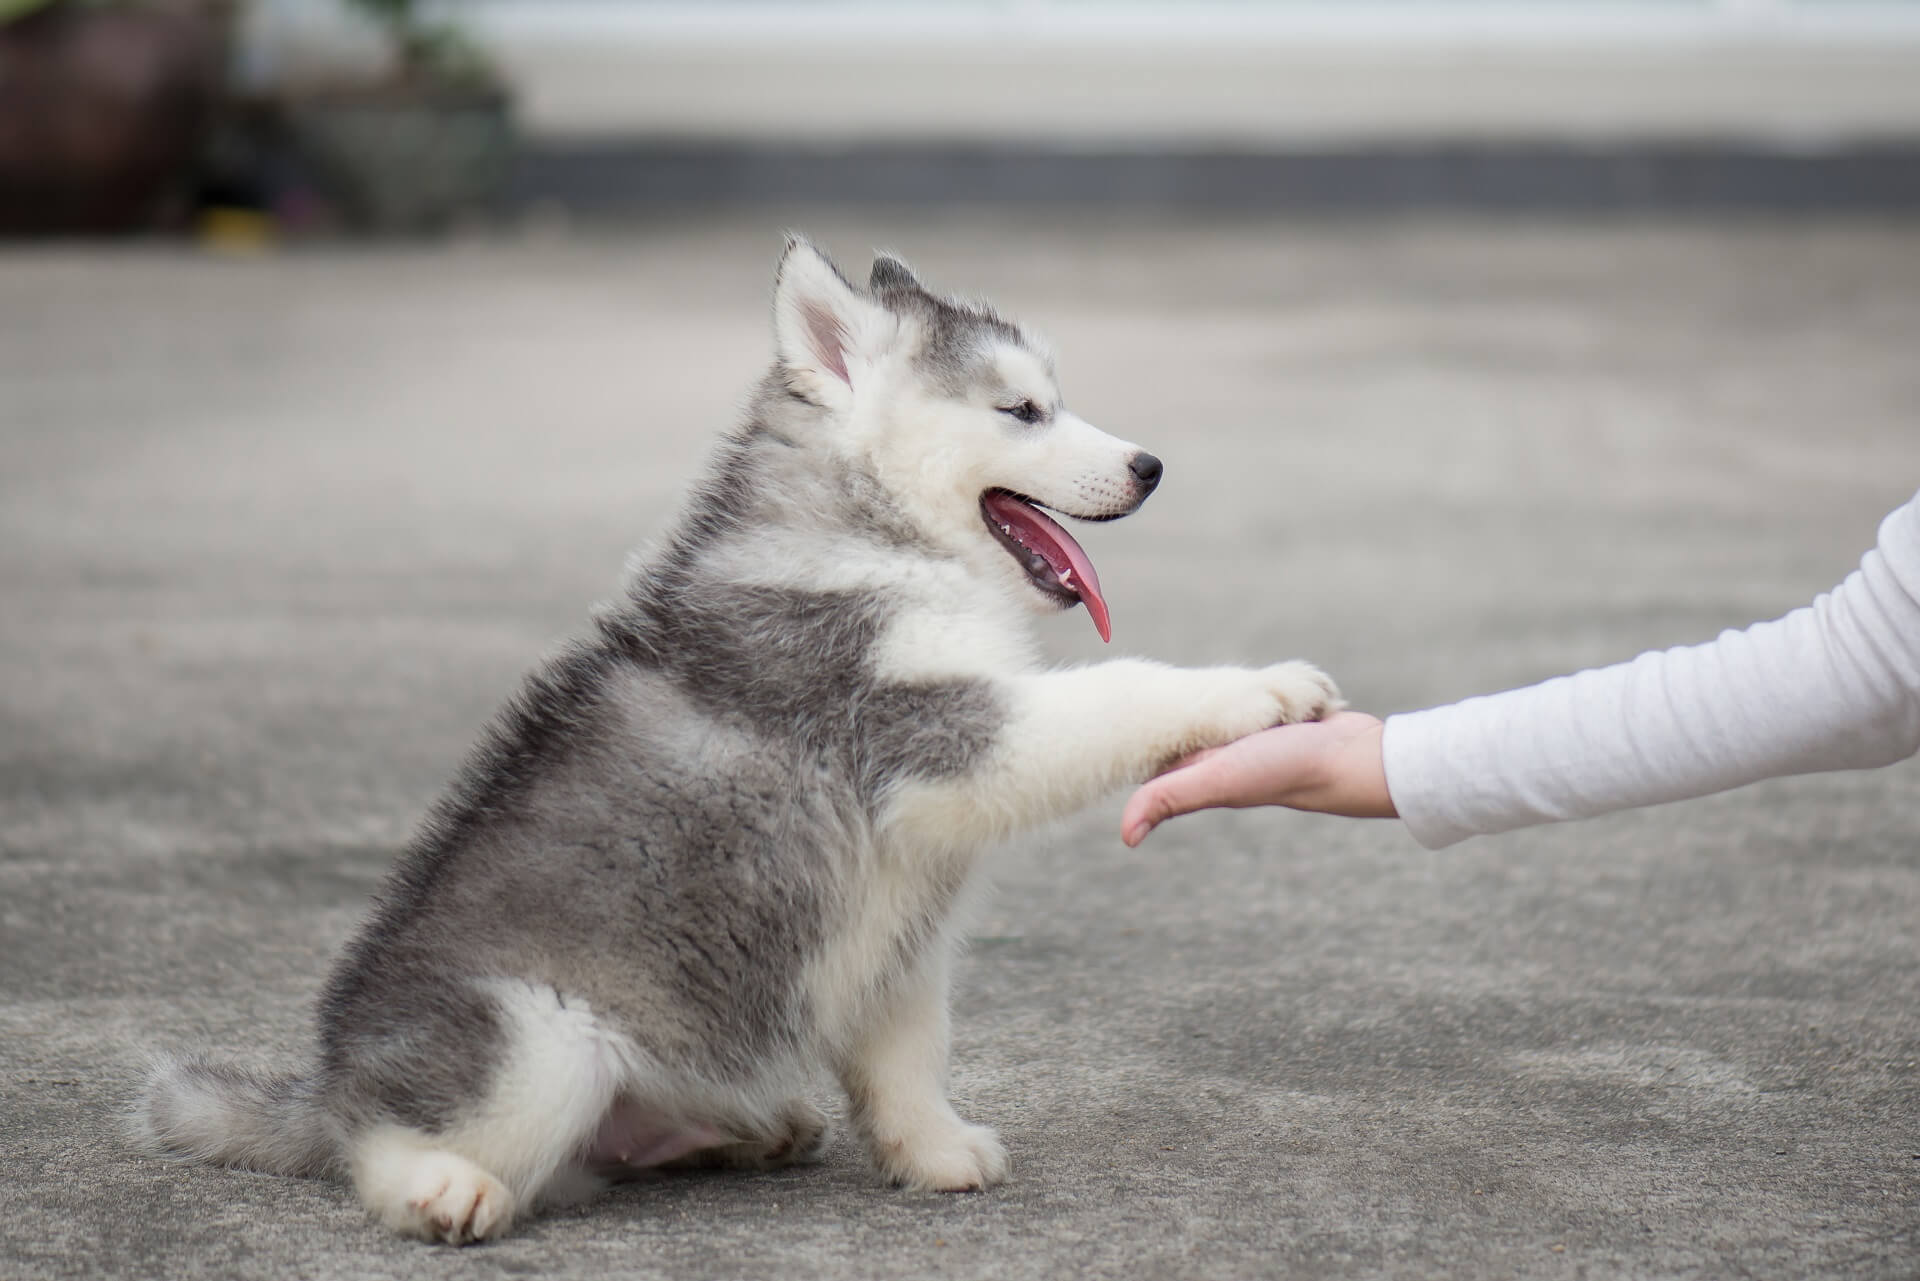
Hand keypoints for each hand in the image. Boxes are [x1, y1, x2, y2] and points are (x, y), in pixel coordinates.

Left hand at [1120, 711, 1394, 845]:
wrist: (1356, 758)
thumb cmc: (1286, 771)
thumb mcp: (1220, 779)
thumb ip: (1171, 797)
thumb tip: (1126, 836)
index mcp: (1205, 766)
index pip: (1159, 750)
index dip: (1141, 730)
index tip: (1119, 703)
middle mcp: (1229, 754)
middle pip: (1192, 725)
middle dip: (1183, 704)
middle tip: (1161, 679)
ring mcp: (1261, 735)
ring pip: (1230, 707)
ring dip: (1227, 692)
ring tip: (1212, 685)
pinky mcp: (1289, 717)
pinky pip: (1266, 696)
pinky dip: (1265, 687)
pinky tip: (1264, 684)